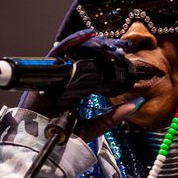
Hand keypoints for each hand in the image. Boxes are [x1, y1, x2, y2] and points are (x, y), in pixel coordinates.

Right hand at [20, 30, 143, 141]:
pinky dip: (72, 43)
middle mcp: (67, 83)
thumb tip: (135, 105)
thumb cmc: (62, 136)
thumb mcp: (94, 127)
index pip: (93, 74)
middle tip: (114, 46)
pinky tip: (87, 37)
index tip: (120, 58)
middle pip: (84, 62)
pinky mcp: (48, 72)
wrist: (42, 139)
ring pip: (73, 55)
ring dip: (88, 46)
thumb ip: (113, 117)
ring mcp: (57, 77)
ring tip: (102, 39)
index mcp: (77, 94)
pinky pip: (60, 54)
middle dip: (99, 52)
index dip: (105, 65)